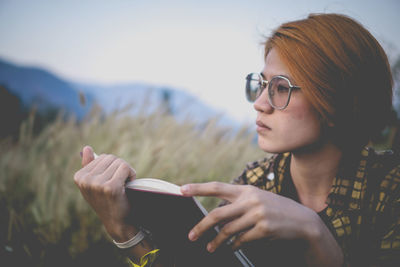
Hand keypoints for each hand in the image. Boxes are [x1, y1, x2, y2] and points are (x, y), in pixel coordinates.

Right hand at [73, 145, 136, 241]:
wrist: (117, 222)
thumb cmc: (108, 201)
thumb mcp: (95, 184)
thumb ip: (89, 166)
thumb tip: (87, 148)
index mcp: (79, 177)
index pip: (102, 157)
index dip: (112, 167)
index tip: (112, 180)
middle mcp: (85, 180)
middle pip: (111, 158)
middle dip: (120, 168)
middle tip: (121, 182)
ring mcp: (97, 184)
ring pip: (119, 162)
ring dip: (127, 172)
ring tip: (124, 185)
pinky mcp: (110, 188)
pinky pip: (125, 168)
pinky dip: (131, 174)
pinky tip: (129, 184)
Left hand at [181, 182, 319, 252]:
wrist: (302, 220)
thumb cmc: (275, 209)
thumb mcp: (257, 199)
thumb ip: (237, 204)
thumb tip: (215, 217)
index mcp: (246, 190)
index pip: (217, 187)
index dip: (198, 188)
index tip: (181, 190)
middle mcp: (250, 199)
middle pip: (217, 213)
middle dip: (201, 226)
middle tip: (191, 235)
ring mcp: (257, 214)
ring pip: (227, 230)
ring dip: (216, 241)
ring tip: (210, 247)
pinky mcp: (264, 229)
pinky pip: (241, 240)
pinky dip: (233, 245)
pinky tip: (232, 247)